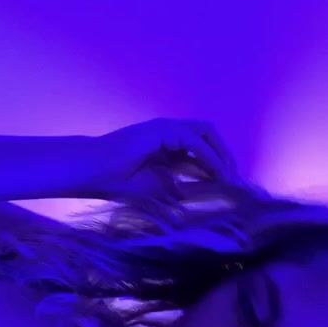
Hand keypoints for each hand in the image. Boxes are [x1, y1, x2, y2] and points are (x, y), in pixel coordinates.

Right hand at [95, 117, 238, 199]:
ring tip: (229, 177)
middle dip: (225, 156)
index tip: (230, 186)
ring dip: (222, 155)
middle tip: (234, 180)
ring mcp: (166, 129)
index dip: (218, 165)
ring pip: (206, 133)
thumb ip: (180, 188)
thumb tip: (203, 198)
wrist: (92, 173)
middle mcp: (170, 133)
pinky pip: (195, 141)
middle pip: (209, 136)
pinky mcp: (162, 130)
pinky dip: (210, 157)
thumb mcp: (158, 189)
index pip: (202, 149)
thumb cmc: (117, 183)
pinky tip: (217, 174)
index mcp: (168, 146)